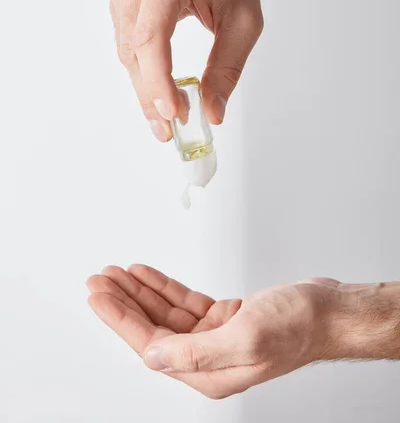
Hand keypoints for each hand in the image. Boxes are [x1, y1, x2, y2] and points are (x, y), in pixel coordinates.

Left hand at [87, 265, 338, 398]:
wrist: (328, 312)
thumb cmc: (298, 325)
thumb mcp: (247, 337)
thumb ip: (196, 352)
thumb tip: (153, 358)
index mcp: (209, 372)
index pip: (151, 346)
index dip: (121, 318)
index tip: (100, 296)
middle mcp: (208, 358)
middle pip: (152, 329)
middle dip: (123, 302)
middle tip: (99, 280)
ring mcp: (215, 337)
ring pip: (165, 314)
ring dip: (140, 291)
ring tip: (117, 273)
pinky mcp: (223, 319)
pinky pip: (183, 303)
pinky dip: (164, 287)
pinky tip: (148, 275)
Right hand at [110, 0, 262, 141]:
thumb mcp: (244, 24)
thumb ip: (227, 70)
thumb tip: (212, 114)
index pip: (152, 38)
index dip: (158, 81)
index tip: (173, 114)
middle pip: (135, 51)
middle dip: (151, 94)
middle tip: (169, 130)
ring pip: (127, 53)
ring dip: (145, 88)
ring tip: (166, 118)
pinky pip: (127, 44)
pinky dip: (143, 71)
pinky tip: (158, 92)